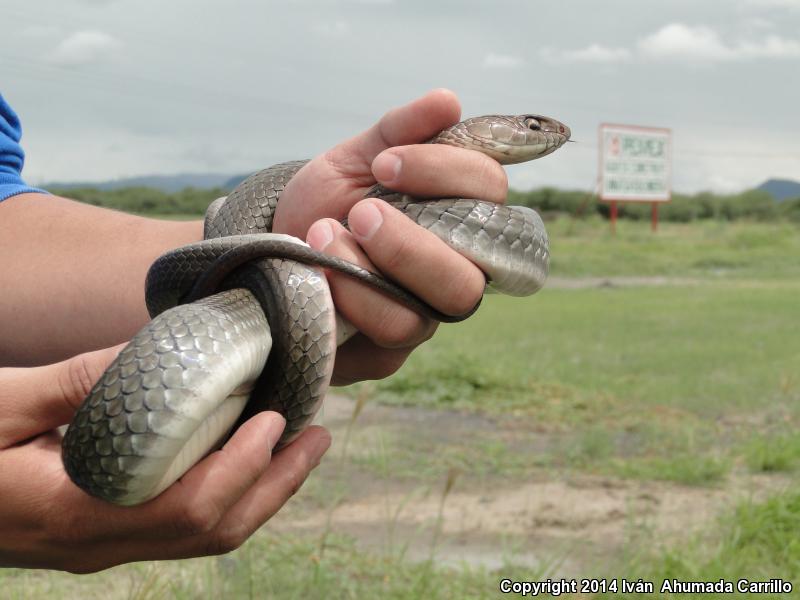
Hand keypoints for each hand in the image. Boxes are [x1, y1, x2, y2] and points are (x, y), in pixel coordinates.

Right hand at [0, 346, 329, 571]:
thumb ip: (72, 384)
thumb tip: (153, 352)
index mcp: (76, 514)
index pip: (189, 508)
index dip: (244, 468)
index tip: (275, 420)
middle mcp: (100, 543)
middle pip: (214, 530)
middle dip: (275, 484)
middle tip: (317, 436)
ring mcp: (102, 546)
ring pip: (204, 535)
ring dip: (260, 492)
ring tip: (300, 447)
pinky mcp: (101, 534)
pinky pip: (182, 525)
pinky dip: (228, 493)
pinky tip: (243, 458)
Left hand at [274, 89, 507, 384]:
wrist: (278, 245)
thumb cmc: (330, 200)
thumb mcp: (353, 160)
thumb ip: (397, 132)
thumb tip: (446, 102)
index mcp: (457, 216)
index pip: (488, 194)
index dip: (446, 174)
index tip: (385, 162)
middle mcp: (453, 272)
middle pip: (470, 277)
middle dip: (413, 244)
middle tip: (361, 212)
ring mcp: (423, 316)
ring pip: (427, 314)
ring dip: (373, 274)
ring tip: (320, 237)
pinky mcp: (387, 353)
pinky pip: (385, 342)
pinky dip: (348, 304)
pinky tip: (316, 277)